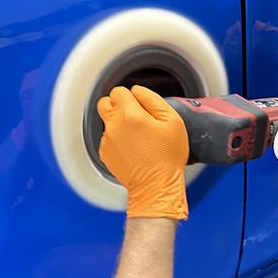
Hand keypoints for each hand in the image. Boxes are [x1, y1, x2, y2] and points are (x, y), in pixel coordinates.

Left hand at [97, 86, 189, 219]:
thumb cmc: (168, 157)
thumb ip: (153, 99)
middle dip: (118, 105)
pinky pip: (107, 138)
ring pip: (107, 121)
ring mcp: (107, 140)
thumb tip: (138, 91)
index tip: (141, 106)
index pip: (119, 91)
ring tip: (137, 137)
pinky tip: (132, 148)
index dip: (131, 96)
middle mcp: (113, 125)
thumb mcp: (173, 122)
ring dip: (118, 123)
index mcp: (130, 114)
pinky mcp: (105, 153)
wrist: (156, 186)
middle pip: (105, 102)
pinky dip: (117, 139)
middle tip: (134, 117)